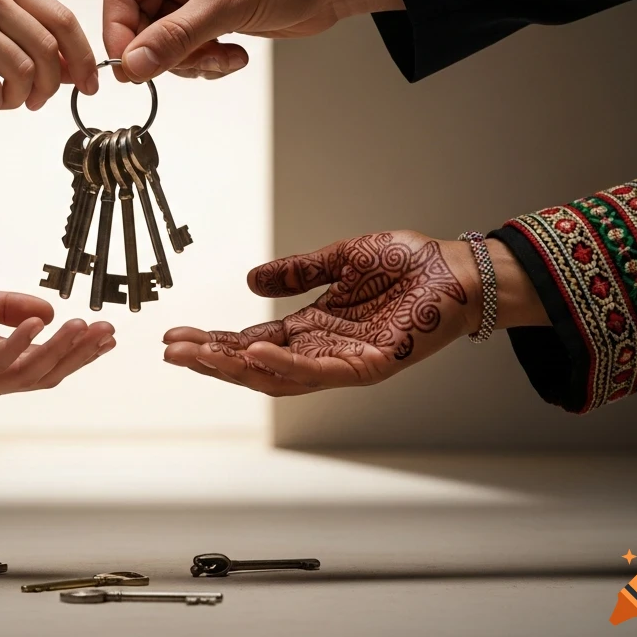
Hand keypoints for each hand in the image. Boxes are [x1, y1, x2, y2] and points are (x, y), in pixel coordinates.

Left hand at [0, 275, 114, 398]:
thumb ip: (10, 306)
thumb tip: (49, 310)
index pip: (44, 364)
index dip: (77, 351)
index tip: (105, 332)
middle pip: (43, 375)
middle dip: (77, 354)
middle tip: (105, 332)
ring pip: (24, 374)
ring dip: (57, 350)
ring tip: (80, 325)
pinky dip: (17, 344)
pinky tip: (37, 323)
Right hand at [101, 0, 402, 81]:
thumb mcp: (226, 4)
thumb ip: (174, 38)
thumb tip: (132, 65)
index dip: (119, 30)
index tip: (130, 66)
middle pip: (138, 19)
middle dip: (164, 49)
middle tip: (186, 64)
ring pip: (162, 39)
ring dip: (190, 58)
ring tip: (223, 56)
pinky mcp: (208, 10)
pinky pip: (186, 46)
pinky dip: (205, 59)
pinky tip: (235, 54)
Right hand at [163, 231, 537, 396]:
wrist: (463, 270)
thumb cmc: (412, 266)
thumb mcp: (341, 259)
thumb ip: (298, 272)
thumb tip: (251, 280)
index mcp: (314, 330)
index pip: (251, 343)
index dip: (213, 341)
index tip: (176, 336)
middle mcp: (325, 353)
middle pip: (257, 366)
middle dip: (211, 360)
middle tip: (173, 351)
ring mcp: (347, 363)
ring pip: (280, 376)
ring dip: (236, 367)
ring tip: (199, 355)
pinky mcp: (373, 366)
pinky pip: (322, 372)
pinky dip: (286, 365)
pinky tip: (256, 354)